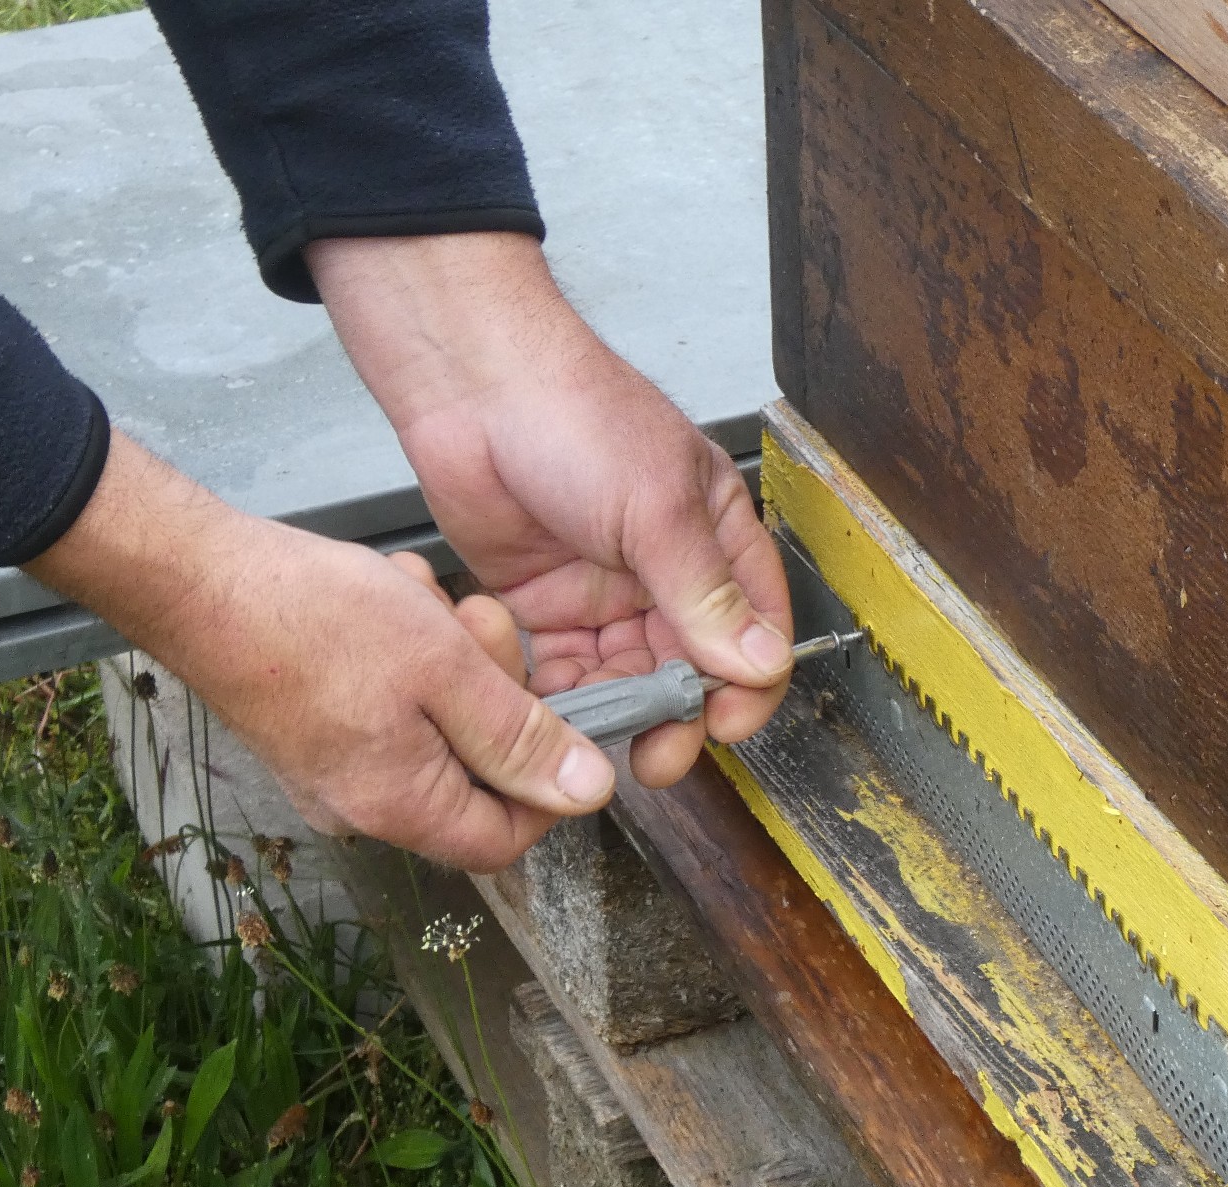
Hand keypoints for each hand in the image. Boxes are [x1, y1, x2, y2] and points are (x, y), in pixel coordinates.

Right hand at [26, 433, 611, 871]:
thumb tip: (589, 793)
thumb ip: (521, 737)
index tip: (556, 712)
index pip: (505, 837)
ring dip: (449, 657)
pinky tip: (391, 600)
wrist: (194, 576)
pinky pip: (391, 703)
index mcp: (400, 807)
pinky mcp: (314, 729)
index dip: (547, 784)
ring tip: (423, 600)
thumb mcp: (446, 669)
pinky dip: (408, 650)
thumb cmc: (314, 617)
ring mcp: (332, 769)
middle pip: (471, 776)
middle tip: (477, 621)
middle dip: (491, 691)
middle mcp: (362, 806)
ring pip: (435, 724)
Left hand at [307, 233, 793, 790]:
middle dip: (680, 719)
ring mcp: (605, 593)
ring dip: (623, 717)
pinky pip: (567, 674)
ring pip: (630, 680)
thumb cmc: (573, 412)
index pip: (755, 631)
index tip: (723, 727)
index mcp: (716, 537)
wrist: (469, 385)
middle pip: (693, 670)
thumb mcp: (654, 505)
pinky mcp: (545, 607)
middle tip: (659, 760)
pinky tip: (553, 717)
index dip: (747, 686)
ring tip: (600, 746)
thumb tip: (758, 662)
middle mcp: (667, 572)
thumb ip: (702, 591)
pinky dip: (565, 700)